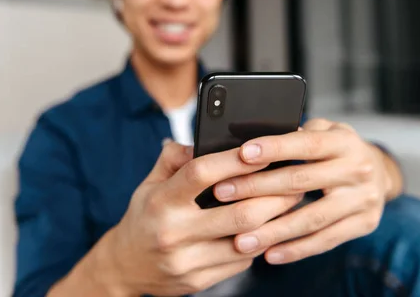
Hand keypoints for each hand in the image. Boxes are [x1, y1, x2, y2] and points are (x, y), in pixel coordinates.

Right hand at [91, 140, 303, 295]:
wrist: (125, 266)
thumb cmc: (145, 217)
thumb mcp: (150, 183)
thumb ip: (174, 158)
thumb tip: (205, 138)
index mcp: (162, 200)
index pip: (202, 173)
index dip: (234, 160)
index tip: (261, 150)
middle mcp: (174, 232)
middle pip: (239, 213)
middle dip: (274, 196)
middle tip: (294, 182)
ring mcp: (187, 260)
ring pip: (247, 240)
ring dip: (274, 222)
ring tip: (290, 204)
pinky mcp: (199, 280)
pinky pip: (241, 261)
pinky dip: (258, 243)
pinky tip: (266, 229)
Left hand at [212, 118, 400, 264]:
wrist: (380, 172)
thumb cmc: (336, 149)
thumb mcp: (324, 131)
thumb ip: (296, 134)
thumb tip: (252, 142)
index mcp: (344, 141)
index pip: (305, 144)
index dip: (274, 148)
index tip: (242, 154)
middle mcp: (358, 169)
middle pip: (300, 181)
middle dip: (257, 188)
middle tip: (223, 193)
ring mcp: (363, 200)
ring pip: (311, 218)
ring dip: (273, 230)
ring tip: (241, 239)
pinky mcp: (364, 224)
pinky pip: (325, 240)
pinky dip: (296, 250)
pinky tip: (269, 254)